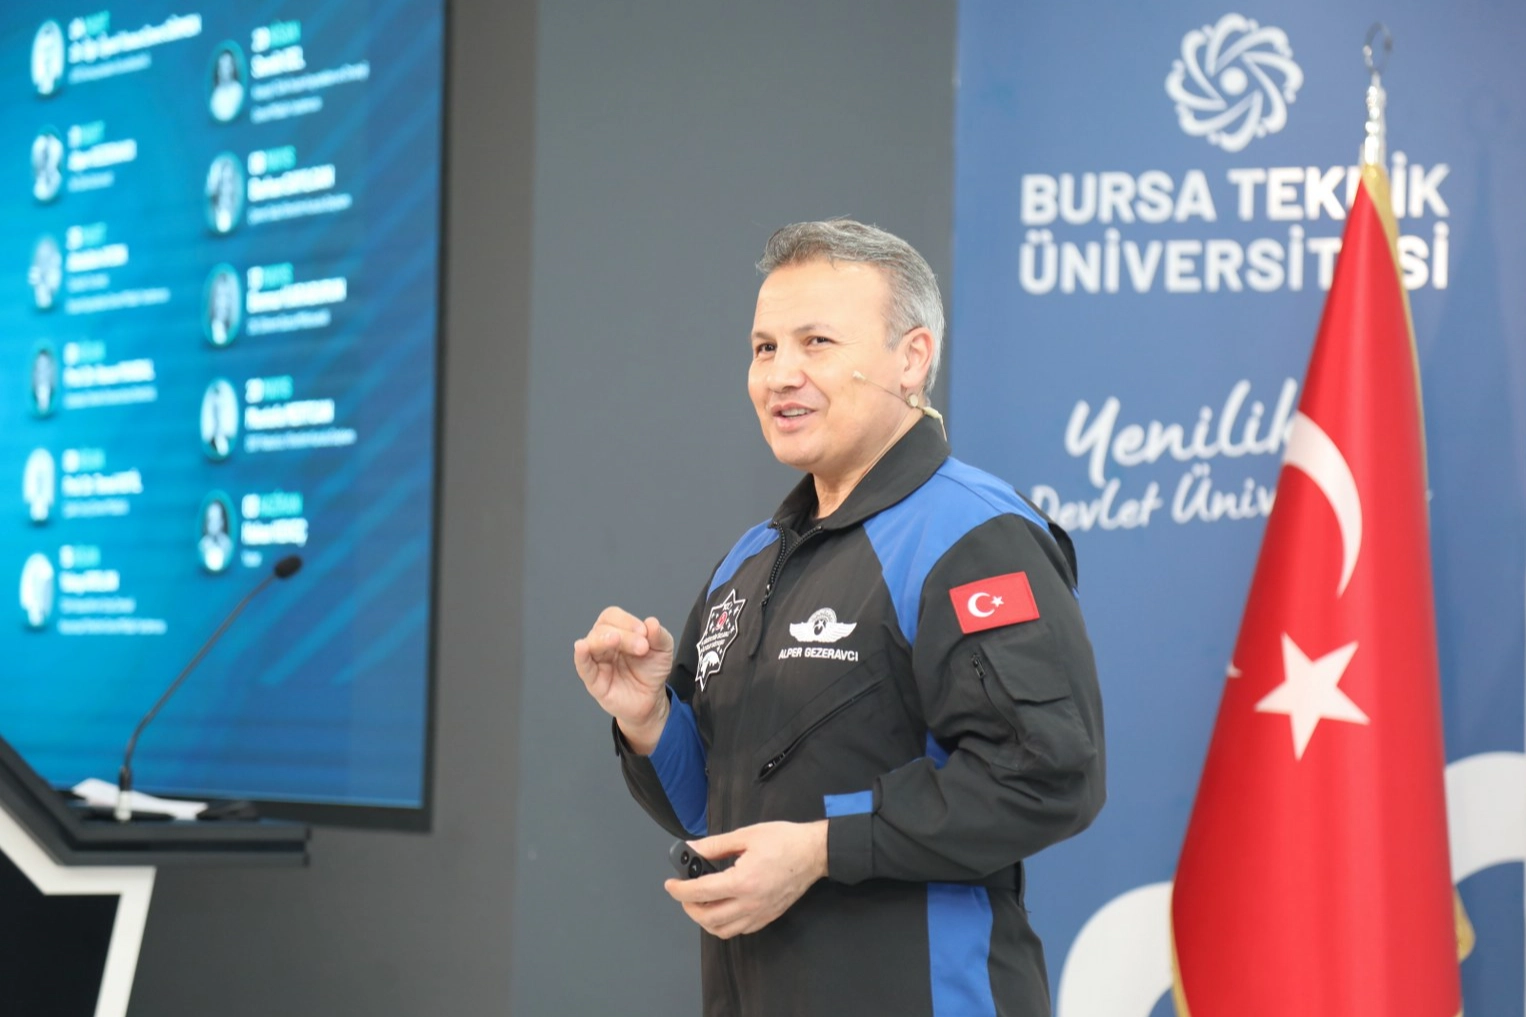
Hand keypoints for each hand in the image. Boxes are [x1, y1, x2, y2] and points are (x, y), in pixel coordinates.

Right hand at [573, 607, 673, 750]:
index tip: (644, 632)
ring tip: (617, 640)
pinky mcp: (594, 681)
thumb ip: (659, 635)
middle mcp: (604, 643)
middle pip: (603, 628)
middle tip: (642, 647)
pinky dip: (581, 655)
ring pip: (591, 643)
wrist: (651, 699)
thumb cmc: (651, 671)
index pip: (612, 616)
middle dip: (624, 634)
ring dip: (604, 639)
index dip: (627, 621)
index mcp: (618, 631)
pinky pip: (583, 666)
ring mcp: (597, 661)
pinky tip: (582, 647)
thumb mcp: (663, 650)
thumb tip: (651, 622)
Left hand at [664, 821, 827, 938]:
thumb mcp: (746, 835)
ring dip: (705, 920)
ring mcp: (760, 914)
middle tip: (684, 893)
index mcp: (743, 881)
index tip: (671, 884)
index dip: (680, 890)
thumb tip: (692, 849)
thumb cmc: (783, 840)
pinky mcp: (768, 917)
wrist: (815, 853)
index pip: (701, 892)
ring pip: (722, 931)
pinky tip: (723, 906)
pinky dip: (724, 923)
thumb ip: (715, 845)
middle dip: (689, 907)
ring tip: (701, 902)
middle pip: (708, 919)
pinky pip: (739, 930)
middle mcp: (750, 903)